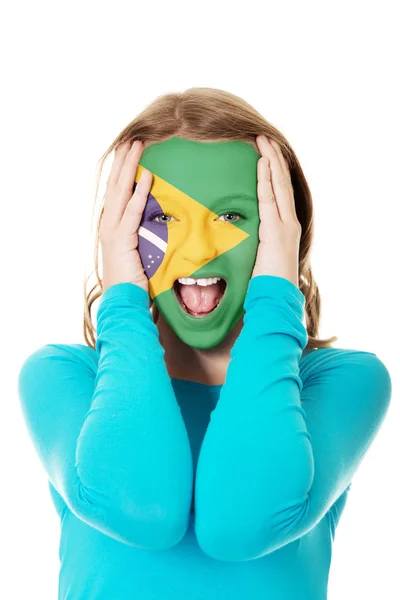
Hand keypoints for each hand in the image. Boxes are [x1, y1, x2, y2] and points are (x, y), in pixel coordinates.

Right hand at [100, 140, 152, 292]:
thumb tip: (162, 224)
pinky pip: (132, 211)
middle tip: (131, 140)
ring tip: (137, 146)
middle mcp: (108, 225)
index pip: (117, 193)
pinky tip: (146, 175)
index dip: (122, 171)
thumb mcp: (140, 253)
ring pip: (121, 192)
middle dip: (123, 162)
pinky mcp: (121, 240)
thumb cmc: (134, 282)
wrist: (123, 301)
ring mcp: (112, 231)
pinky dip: (139, 192)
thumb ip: (146, 236)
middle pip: (116, 186)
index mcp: (112, 227)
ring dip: (129, 167)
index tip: (129, 153)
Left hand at [251, 135, 300, 287]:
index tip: (266, 154)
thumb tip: (240, 239)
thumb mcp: (259, 258)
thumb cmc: (265, 284)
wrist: (275, 299)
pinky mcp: (277, 230)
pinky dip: (267, 179)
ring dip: (271, 161)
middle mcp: (289, 223)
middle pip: (282, 183)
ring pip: (279, 186)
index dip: (274, 172)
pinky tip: (263, 162)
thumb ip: (254, 244)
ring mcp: (285, 225)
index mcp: (284, 228)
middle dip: (274, 158)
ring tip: (264, 141)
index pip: (279, 193)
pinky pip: (270, 199)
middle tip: (265, 137)